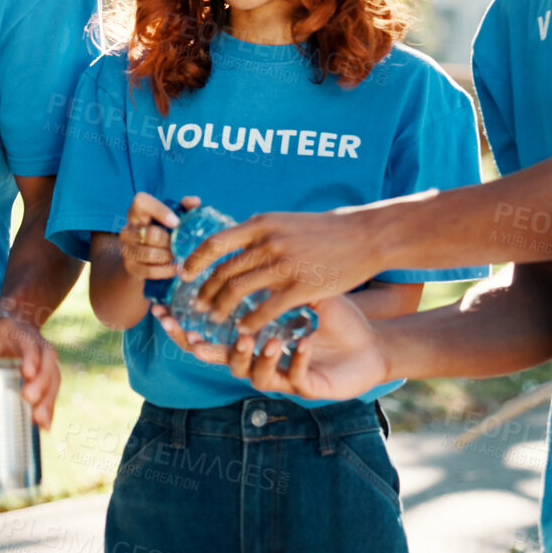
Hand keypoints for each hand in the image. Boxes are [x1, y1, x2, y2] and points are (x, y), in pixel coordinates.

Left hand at [0, 316, 61, 428]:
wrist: (6, 325)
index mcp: (17, 333)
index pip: (29, 342)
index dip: (32, 356)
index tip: (28, 373)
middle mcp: (36, 344)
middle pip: (47, 362)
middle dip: (42, 383)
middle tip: (29, 401)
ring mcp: (44, 360)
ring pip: (54, 377)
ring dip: (49, 399)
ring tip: (40, 422)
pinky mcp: (46, 374)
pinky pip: (54, 389)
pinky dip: (50, 406)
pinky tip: (45, 426)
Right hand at [119, 192, 194, 283]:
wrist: (145, 259)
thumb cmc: (163, 232)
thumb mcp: (174, 217)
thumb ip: (185, 207)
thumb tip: (194, 202)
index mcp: (138, 211)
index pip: (141, 202)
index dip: (159, 210)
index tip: (176, 222)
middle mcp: (128, 228)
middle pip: (150, 234)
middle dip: (169, 242)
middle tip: (180, 245)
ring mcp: (126, 248)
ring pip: (150, 254)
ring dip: (168, 257)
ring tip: (177, 256)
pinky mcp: (129, 266)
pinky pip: (149, 270)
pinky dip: (165, 271)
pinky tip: (174, 268)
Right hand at [150, 295, 391, 400]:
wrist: (367, 348)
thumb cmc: (331, 320)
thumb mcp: (295, 291)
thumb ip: (264, 277)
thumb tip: (235, 245)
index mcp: (250, 341)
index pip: (208, 337)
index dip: (184, 330)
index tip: (161, 314)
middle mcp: (259, 362)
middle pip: (219, 359)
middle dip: (202, 346)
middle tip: (188, 335)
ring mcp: (282, 376)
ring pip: (252, 374)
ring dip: (253, 354)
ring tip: (254, 336)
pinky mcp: (306, 386)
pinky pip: (294, 376)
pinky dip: (296, 360)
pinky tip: (302, 343)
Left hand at [184, 207, 381, 334]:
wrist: (366, 235)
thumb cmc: (327, 229)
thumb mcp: (287, 222)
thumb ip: (261, 232)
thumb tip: (236, 240)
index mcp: (261, 224)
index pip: (215, 243)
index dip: (195, 262)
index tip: (185, 274)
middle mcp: (268, 242)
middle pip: (223, 272)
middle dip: (206, 293)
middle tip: (198, 306)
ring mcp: (284, 266)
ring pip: (238, 293)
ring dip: (222, 310)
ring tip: (216, 320)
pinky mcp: (301, 287)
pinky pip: (266, 310)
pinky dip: (250, 323)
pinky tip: (245, 330)